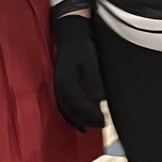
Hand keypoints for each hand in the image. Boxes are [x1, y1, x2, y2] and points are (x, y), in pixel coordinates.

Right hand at [53, 15, 104, 130]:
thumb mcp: (91, 63)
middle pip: (69, 111)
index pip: (78, 105)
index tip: (104, 121)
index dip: (90, 115)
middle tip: (100, 126)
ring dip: (75, 120)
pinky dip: (70, 114)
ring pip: (64, 109)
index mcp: (66, 82)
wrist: (70, 34)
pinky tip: (79, 117)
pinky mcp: (59, 84)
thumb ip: (94, 82)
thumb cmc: (82, 47)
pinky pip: (62, 104)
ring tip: (88, 127)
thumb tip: (100, 101)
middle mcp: (59, 87)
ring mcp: (57, 86)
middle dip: (84, 121)